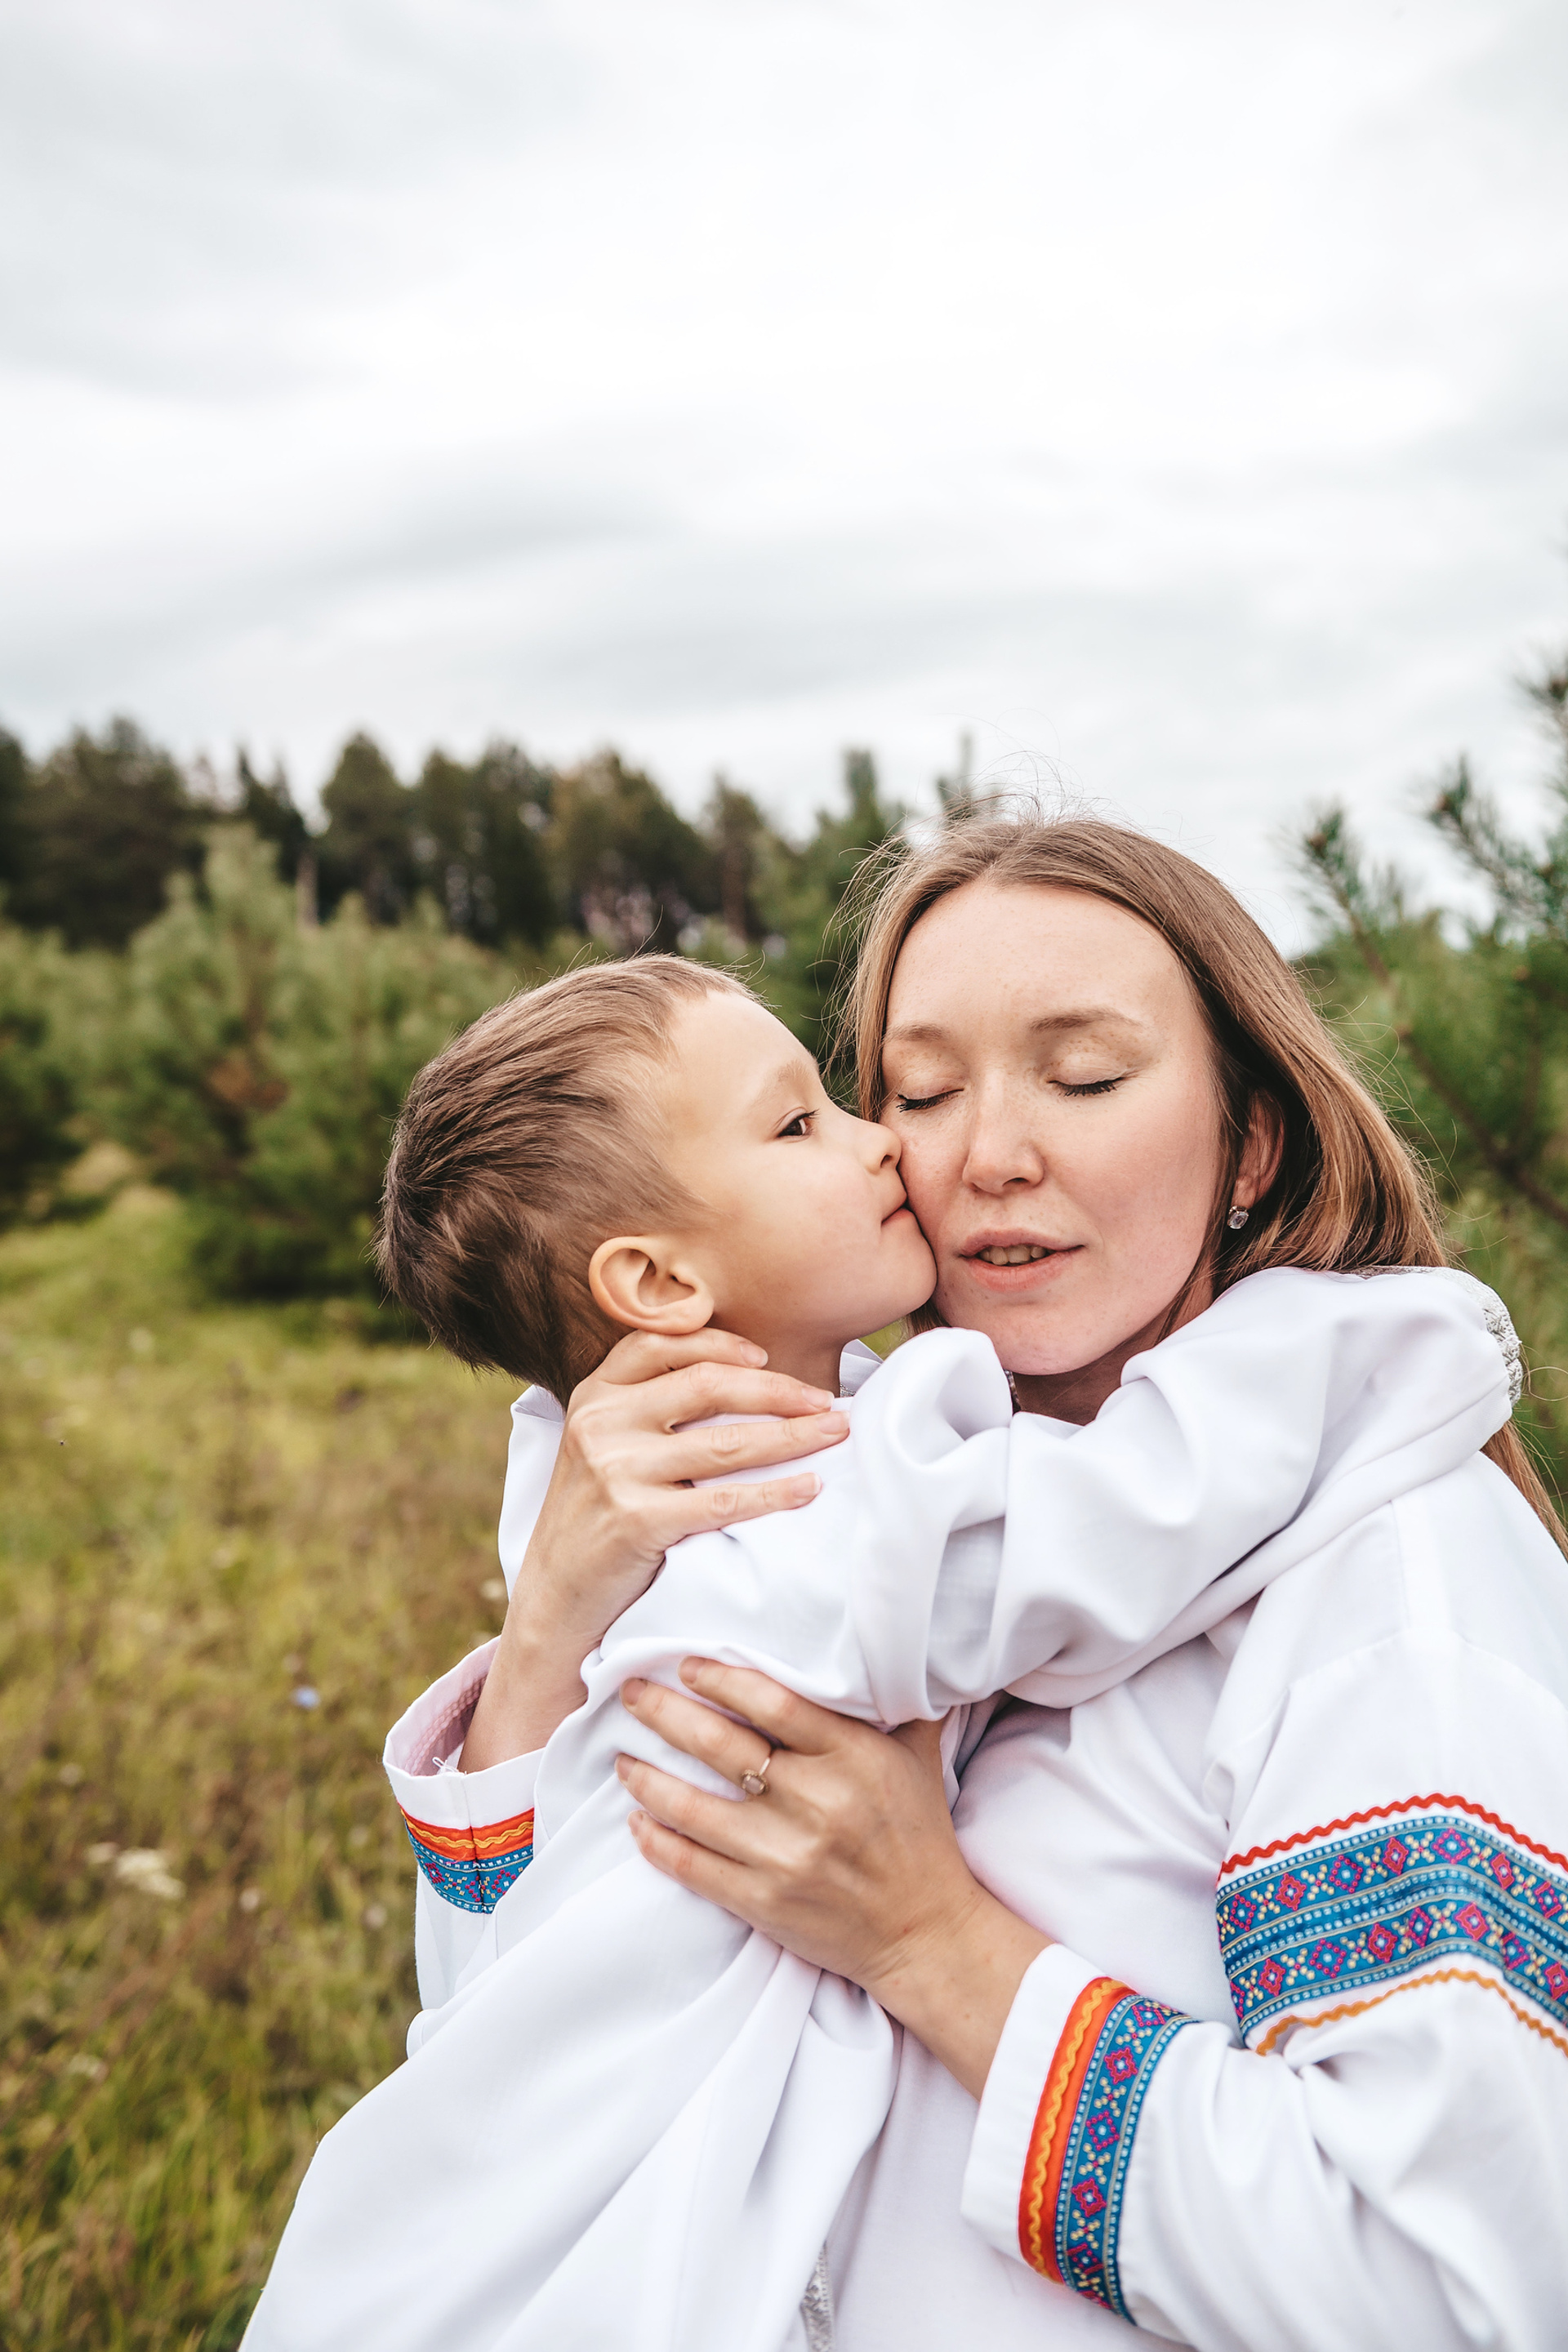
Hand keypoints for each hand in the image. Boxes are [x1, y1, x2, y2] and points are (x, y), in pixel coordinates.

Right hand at [460, 1335, 849, 1768]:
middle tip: (828, 1402)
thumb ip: (647, 1407)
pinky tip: (809, 1489)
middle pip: (707, 1385)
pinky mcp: (635, 1520)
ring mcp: (615, 1470)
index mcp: (594, 1395)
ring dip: (793, 1436)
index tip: (768, 1358)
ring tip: (836, 1433)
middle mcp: (601, 1423)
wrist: (555, 1596)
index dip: (721, 1344)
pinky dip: (775, 1493)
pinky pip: (723, 1501)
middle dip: (779, 1390)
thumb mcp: (602, 1445)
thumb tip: (743, 1375)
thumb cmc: (597, 1517)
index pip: (662, 1343)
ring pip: (726, 1443)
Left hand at [617, 1662, 1048, 2098]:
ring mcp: (785, 1857)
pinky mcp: (764, 1903)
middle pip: (719, 1746)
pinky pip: (692, 1866)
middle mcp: (816, 1803)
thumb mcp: (916, 1755)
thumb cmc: (918, 1834)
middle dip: (664, 1713)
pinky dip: (656, 1841)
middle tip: (632, 1692)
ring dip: (646, 1778)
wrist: (925, 1933)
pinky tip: (636, 1822)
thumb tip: (878, 1636)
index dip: (722, 1680)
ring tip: (621, 1758)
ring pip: (692, 1807)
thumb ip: (894, 1699)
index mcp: (852, 1757)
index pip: (773, 1704)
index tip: (687, 1665)